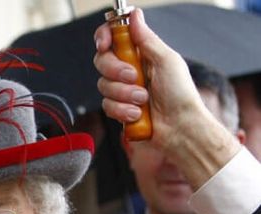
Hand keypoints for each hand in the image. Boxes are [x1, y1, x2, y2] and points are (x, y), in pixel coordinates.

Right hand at [93, 7, 239, 186]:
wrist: (180, 129)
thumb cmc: (180, 95)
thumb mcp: (166, 61)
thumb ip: (147, 39)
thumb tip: (134, 15)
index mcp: (141, 55)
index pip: (113, 38)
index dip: (104, 37)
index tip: (104, 44)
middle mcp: (129, 70)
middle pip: (102, 61)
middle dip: (116, 70)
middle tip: (134, 77)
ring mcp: (122, 91)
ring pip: (103, 85)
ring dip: (124, 94)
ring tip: (144, 100)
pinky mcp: (118, 109)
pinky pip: (106, 106)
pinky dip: (123, 110)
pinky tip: (138, 114)